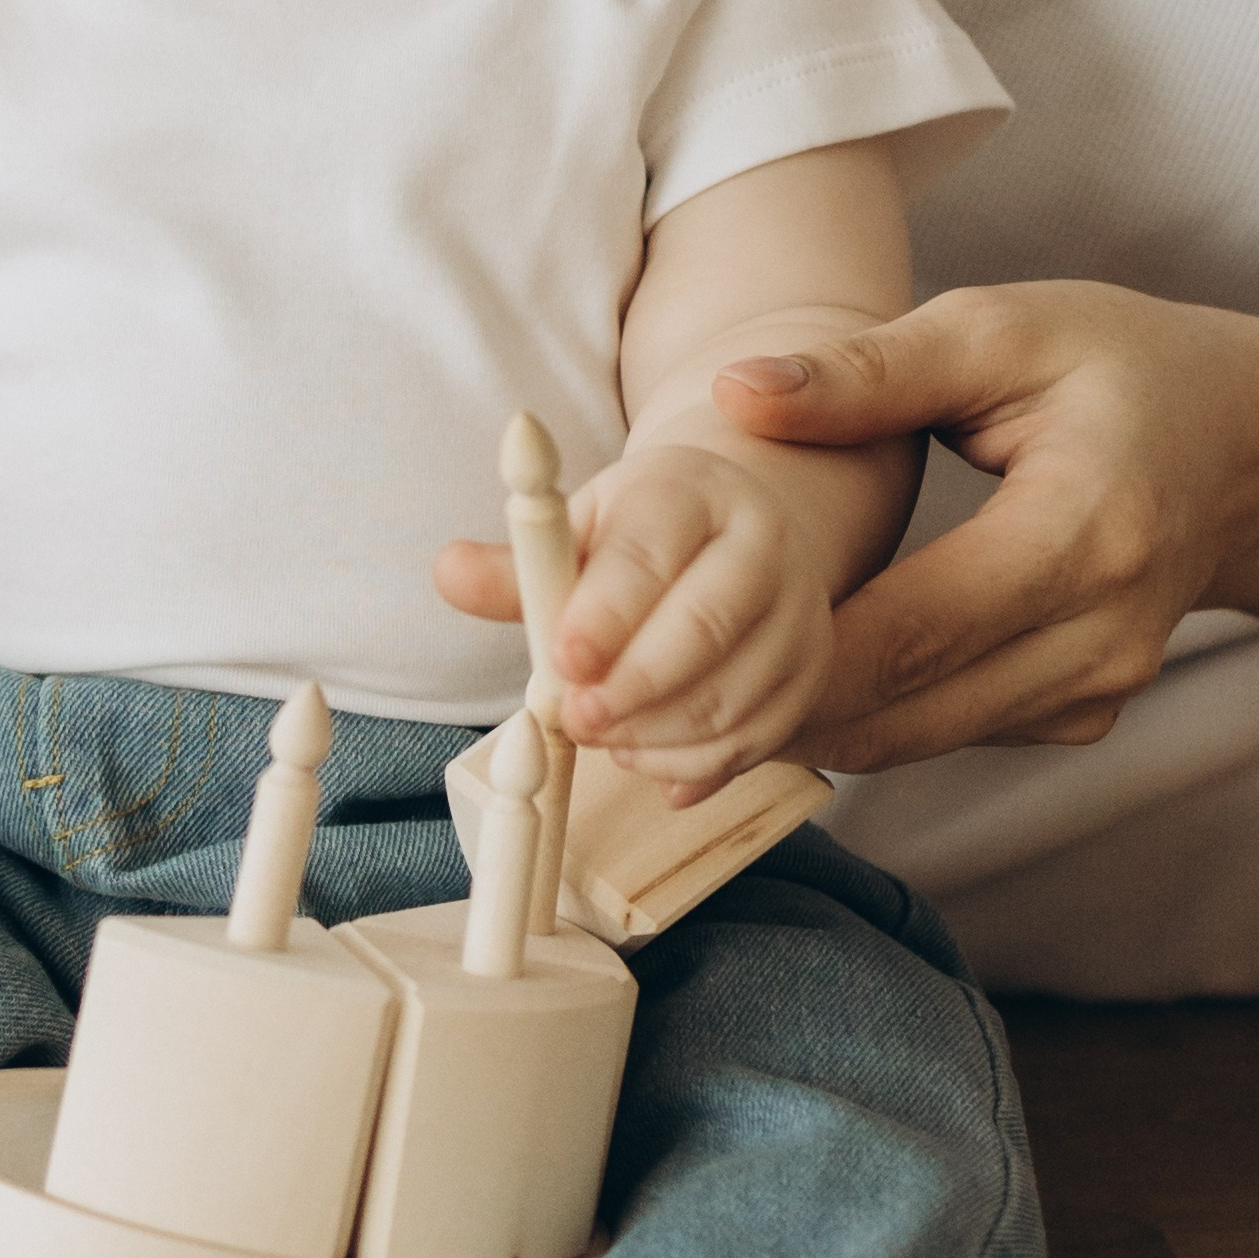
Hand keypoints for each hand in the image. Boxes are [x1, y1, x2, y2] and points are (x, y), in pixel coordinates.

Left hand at [437, 441, 833, 803]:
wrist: (728, 536)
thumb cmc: (636, 538)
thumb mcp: (577, 532)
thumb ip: (517, 568)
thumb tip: (449, 573)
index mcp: (692, 493)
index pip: (651, 553)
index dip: (605, 613)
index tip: (563, 660)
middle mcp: (763, 546)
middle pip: (706, 626)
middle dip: (632, 687)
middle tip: (574, 717)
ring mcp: (798, 615)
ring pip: (732, 696)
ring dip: (654, 734)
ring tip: (598, 734)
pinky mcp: (809, 676)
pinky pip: (755, 742)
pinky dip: (689, 764)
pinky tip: (640, 754)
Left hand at [711, 281, 1258, 769]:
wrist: (1239, 443)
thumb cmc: (1114, 366)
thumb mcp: (997, 330)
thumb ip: (867, 370)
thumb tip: (739, 394)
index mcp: (1083, 532)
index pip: (911, 630)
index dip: (783, 664)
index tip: (663, 672)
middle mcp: (1101, 634)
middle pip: (905, 708)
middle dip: (766, 714)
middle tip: (634, 714)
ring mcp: (1098, 687)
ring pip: (918, 737)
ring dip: (802, 727)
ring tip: (678, 706)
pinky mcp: (1082, 713)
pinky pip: (949, 730)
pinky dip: (866, 715)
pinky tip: (781, 684)